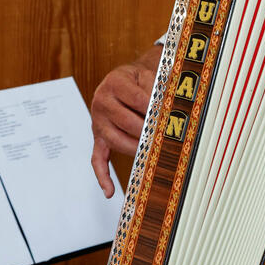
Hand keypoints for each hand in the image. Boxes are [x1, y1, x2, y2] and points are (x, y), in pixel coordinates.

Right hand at [90, 45, 160, 197]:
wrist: (124, 79)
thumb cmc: (138, 79)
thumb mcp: (147, 74)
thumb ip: (155, 88)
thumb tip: (165, 108)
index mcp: (115, 82)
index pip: (137, 98)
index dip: (155, 108)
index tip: (168, 116)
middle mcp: (102, 102)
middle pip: (126, 121)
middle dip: (148, 131)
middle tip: (164, 136)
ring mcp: (98, 122)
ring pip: (116, 141)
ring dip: (136, 148)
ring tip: (152, 152)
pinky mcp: (98, 138)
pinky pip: (97, 159)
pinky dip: (102, 176)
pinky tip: (109, 191)